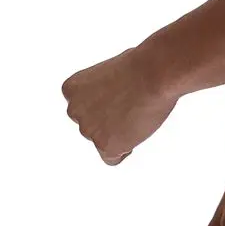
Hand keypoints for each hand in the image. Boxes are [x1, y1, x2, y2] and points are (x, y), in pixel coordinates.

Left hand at [62, 47, 176, 164]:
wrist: (154, 74)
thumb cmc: (141, 66)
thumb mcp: (109, 73)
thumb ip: (102, 92)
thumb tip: (113, 107)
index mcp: (71, 90)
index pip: (84, 109)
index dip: (107, 106)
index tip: (122, 97)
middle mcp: (73, 111)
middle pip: (92, 127)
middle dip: (111, 122)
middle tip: (132, 107)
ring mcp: (87, 130)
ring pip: (103, 142)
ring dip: (119, 134)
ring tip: (138, 114)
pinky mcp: (104, 145)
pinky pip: (112, 159)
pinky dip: (125, 150)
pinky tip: (137, 131)